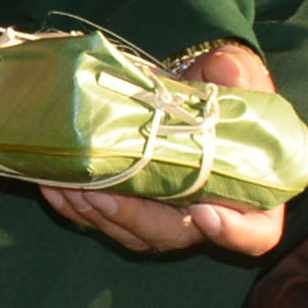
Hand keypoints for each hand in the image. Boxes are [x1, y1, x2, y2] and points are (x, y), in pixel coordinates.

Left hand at [39, 43, 285, 257]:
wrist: (195, 89)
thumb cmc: (228, 89)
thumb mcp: (239, 75)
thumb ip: (236, 76)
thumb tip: (224, 72)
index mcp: (253, 193)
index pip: (255, 232)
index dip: (233, 232)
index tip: (205, 214)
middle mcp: (211, 217)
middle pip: (176, 235)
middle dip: (134, 218)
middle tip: (100, 196)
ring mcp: (168, 217)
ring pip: (134, 233)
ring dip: (95, 214)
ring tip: (66, 186)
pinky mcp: (135, 210)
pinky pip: (106, 220)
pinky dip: (77, 207)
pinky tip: (52, 185)